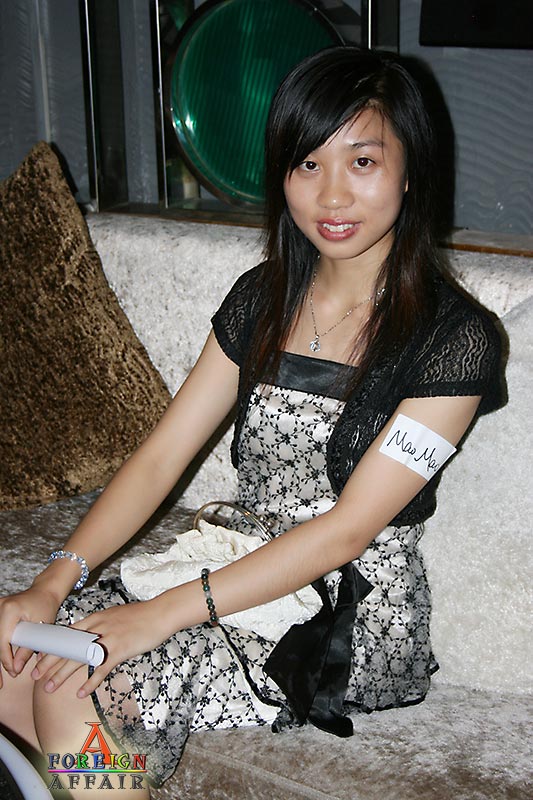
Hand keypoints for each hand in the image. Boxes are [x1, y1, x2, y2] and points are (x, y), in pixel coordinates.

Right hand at [0, 586, 59, 686]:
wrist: (44, 591)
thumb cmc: (46, 605)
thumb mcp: (41, 627)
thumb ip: (28, 648)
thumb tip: (16, 668)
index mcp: (9, 609)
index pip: (2, 640)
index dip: (6, 659)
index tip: (13, 672)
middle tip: (1, 683)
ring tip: (0, 679)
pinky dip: (0, 650)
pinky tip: (2, 664)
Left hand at [30, 599, 167, 697]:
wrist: (160, 613)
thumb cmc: (140, 616)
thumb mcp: (114, 615)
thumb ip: (100, 625)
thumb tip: (88, 636)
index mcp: (95, 618)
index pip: (66, 633)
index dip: (51, 647)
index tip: (38, 658)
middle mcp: (98, 627)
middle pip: (67, 646)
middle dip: (49, 662)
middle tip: (35, 676)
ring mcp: (108, 638)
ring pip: (78, 658)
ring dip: (62, 674)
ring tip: (49, 687)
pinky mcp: (120, 649)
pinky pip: (101, 668)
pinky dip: (90, 682)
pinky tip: (81, 693)